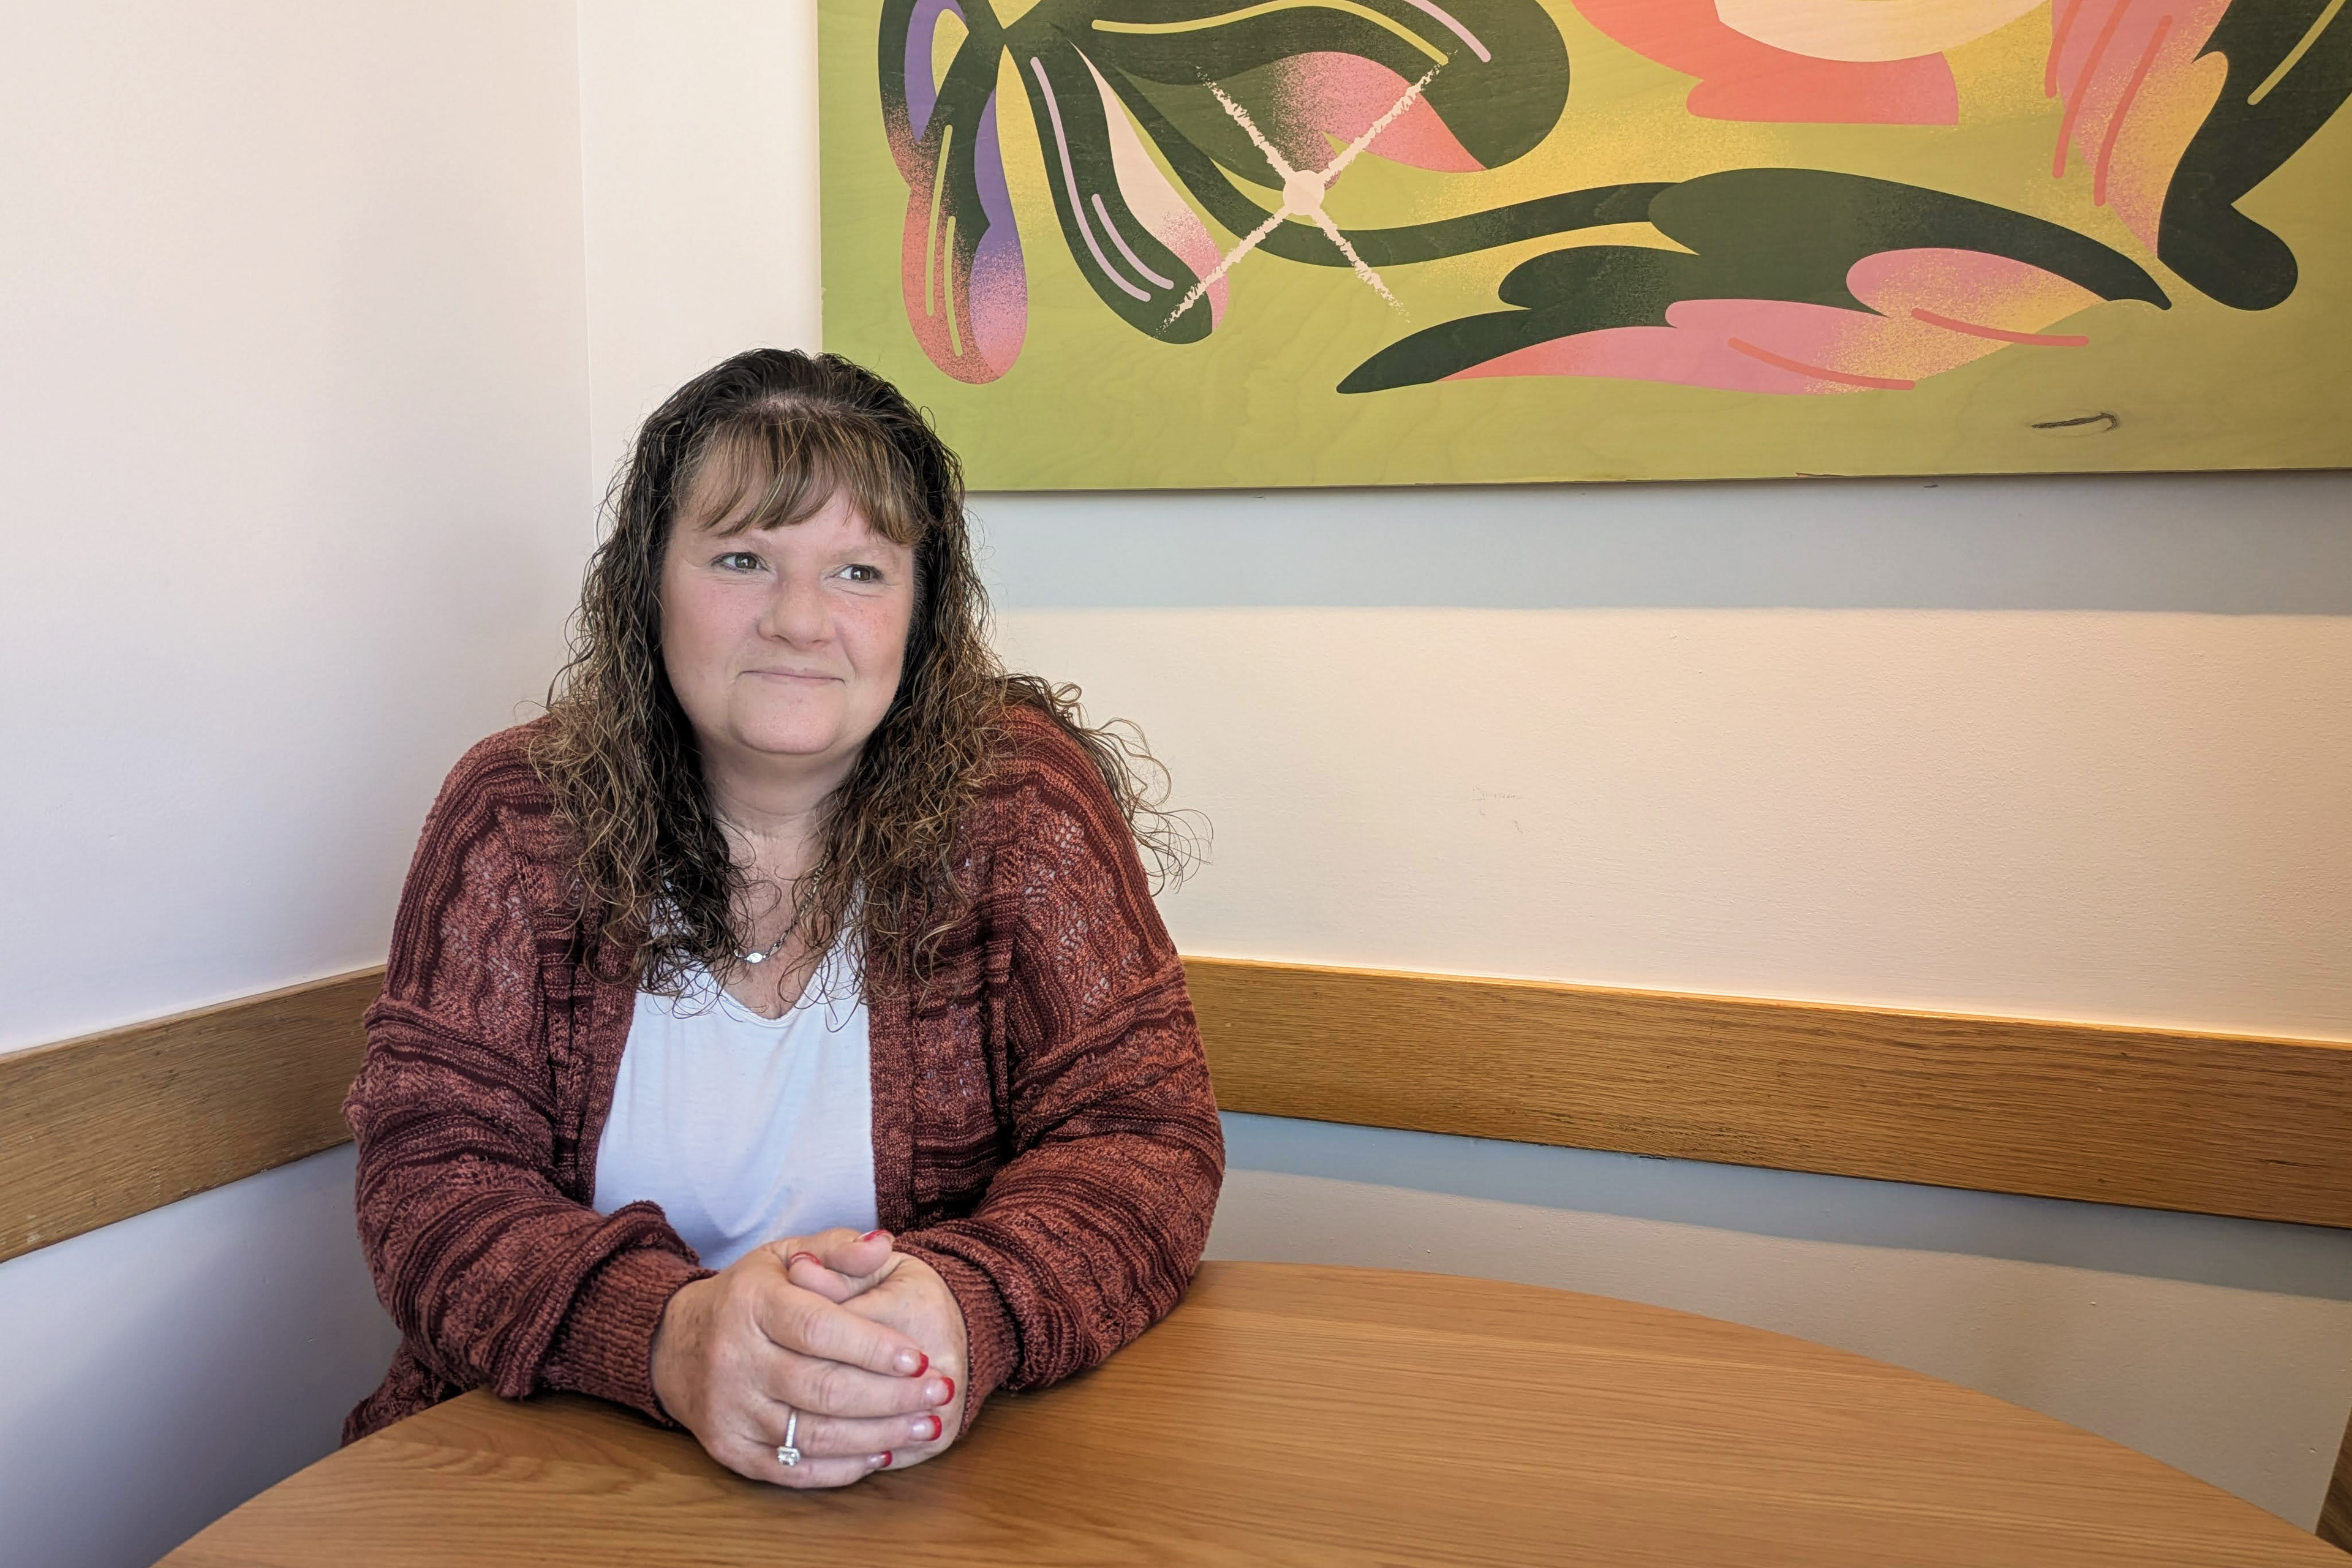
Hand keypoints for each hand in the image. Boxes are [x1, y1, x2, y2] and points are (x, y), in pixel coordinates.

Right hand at [649, 1227, 956, 1487]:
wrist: (675, 1344)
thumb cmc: (748, 1296)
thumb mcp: (786, 1256)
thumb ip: (838, 1248)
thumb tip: (885, 1243)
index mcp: (752, 1304)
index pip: (817, 1328)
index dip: (872, 1346)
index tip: (920, 1357)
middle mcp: (734, 1358)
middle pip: (822, 1387)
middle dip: (891, 1396)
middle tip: (941, 1392)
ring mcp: (729, 1410)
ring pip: (812, 1434)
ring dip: (877, 1434)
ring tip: (926, 1426)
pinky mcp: (728, 1449)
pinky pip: (791, 1469)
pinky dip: (840, 1467)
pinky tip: (881, 1453)